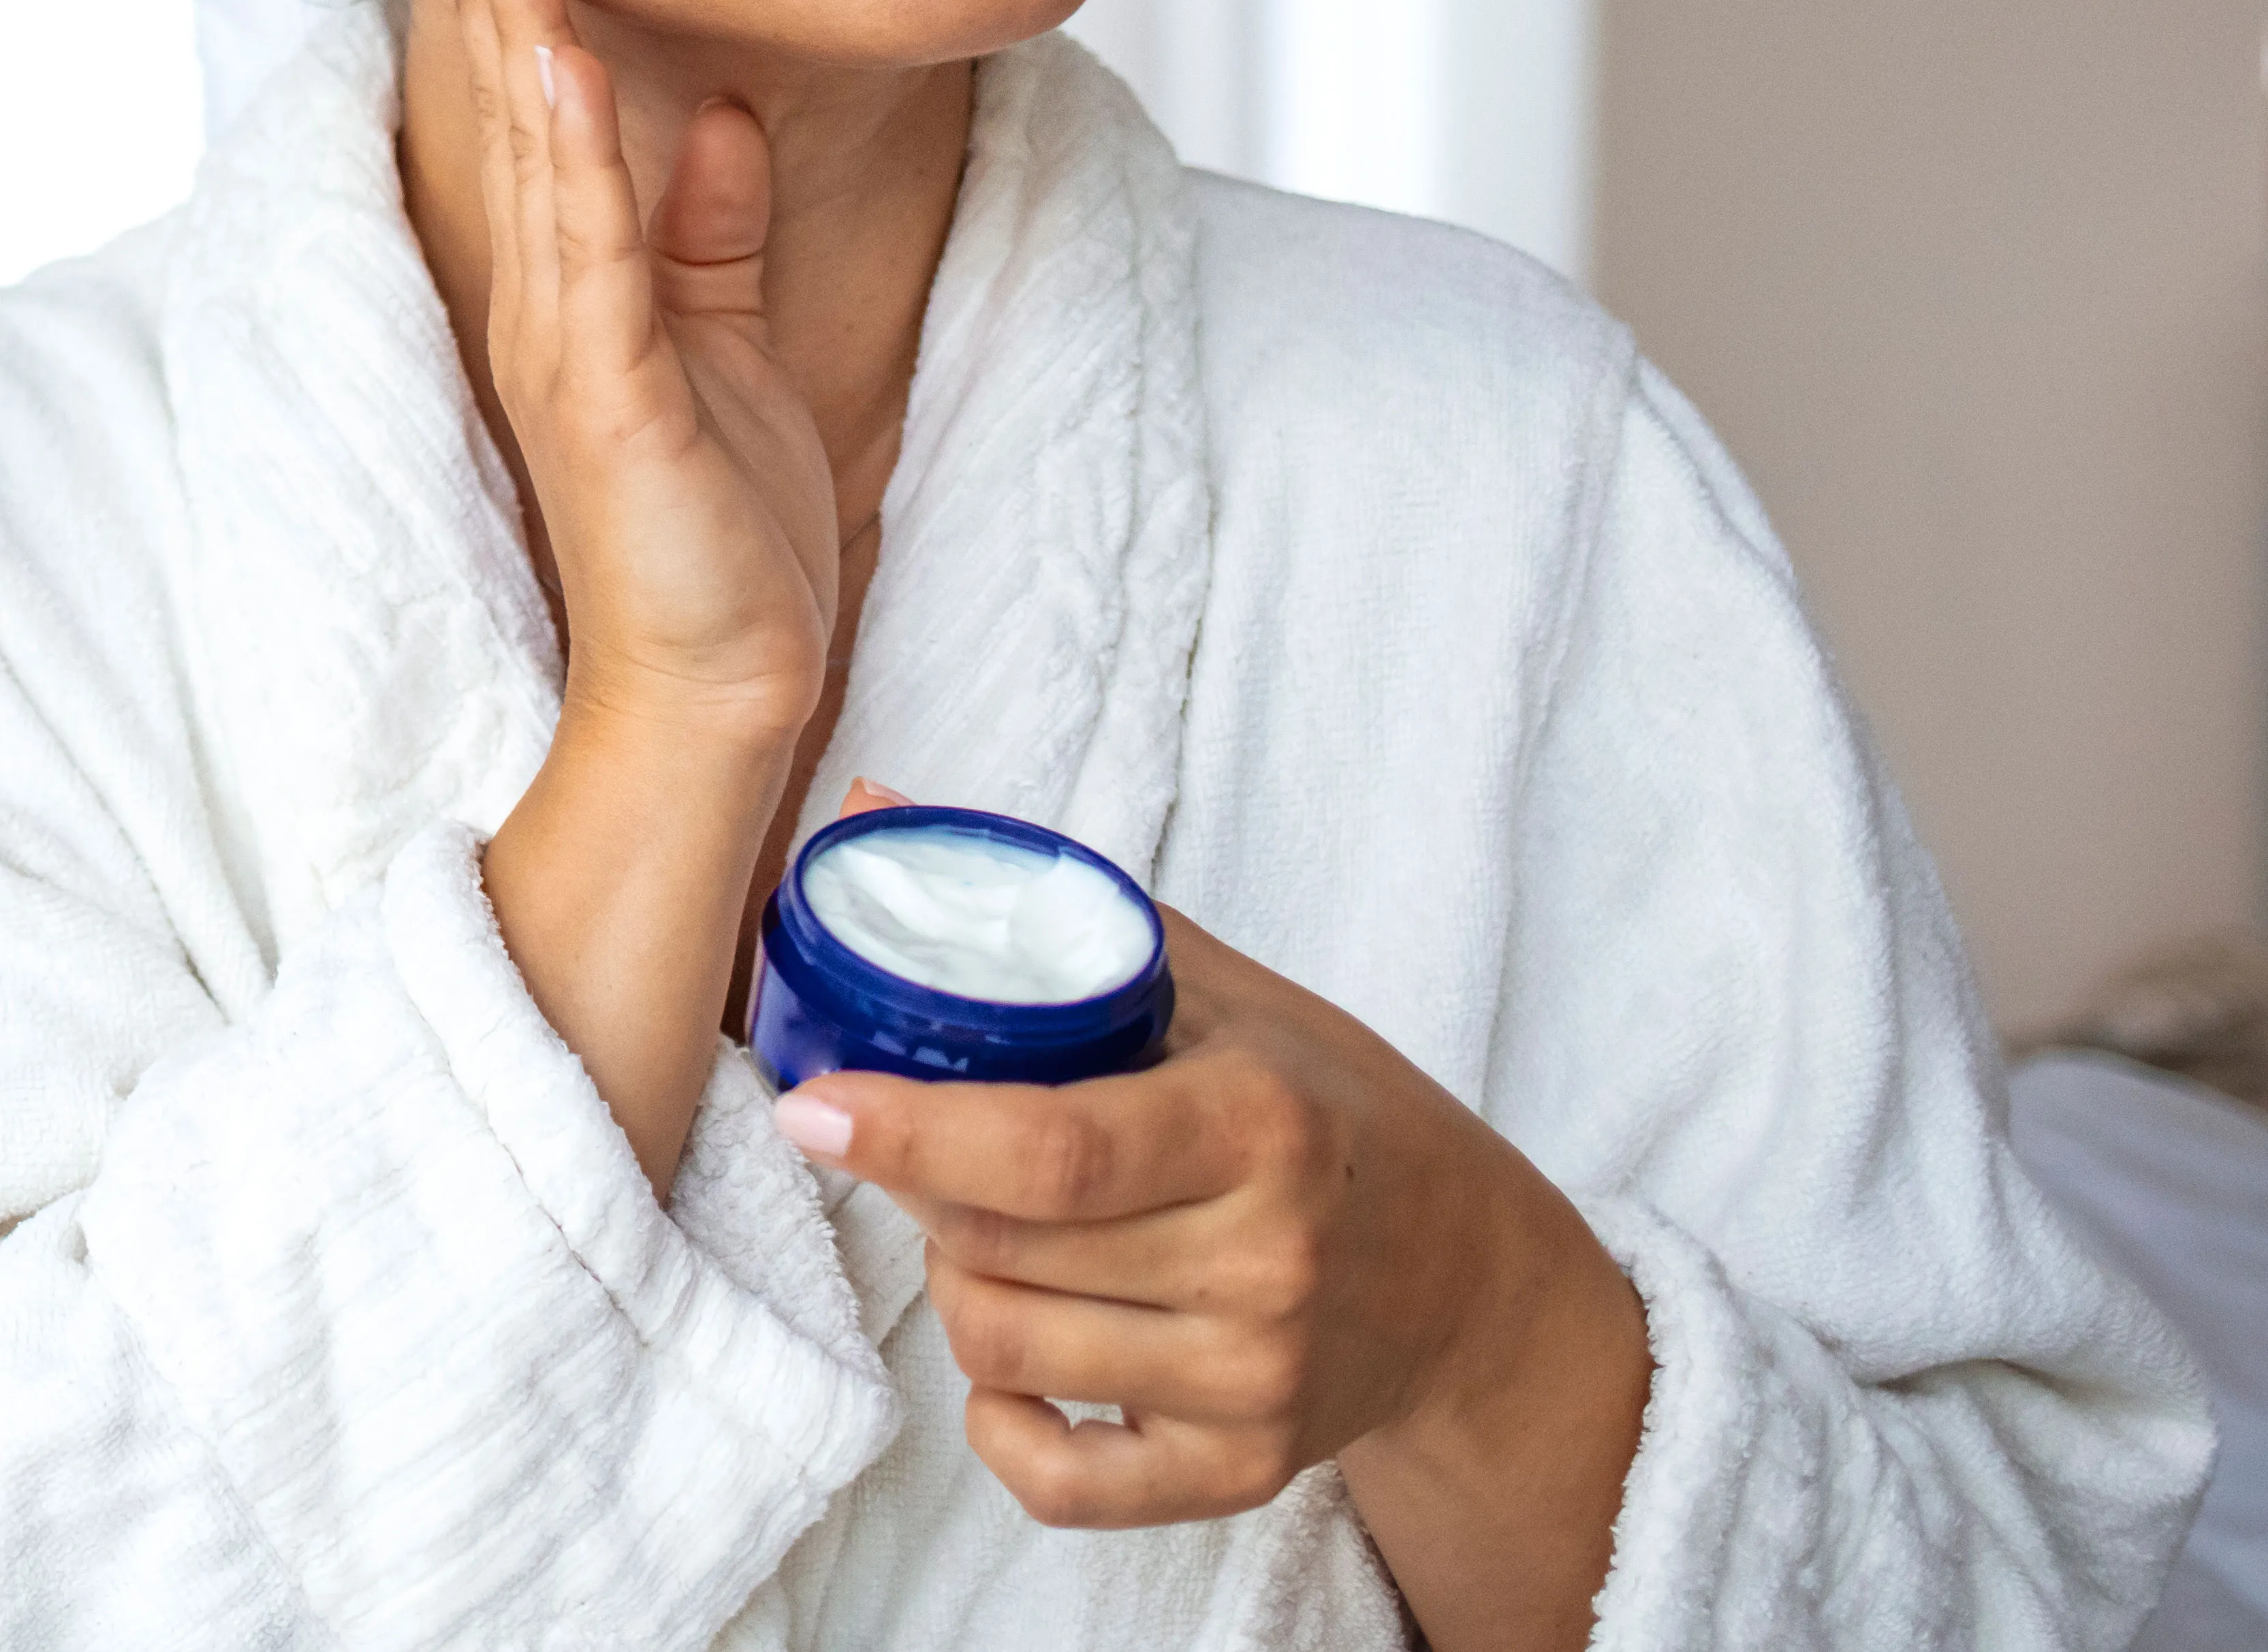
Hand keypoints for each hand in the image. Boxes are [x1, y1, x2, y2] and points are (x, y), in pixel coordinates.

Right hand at [426, 0, 840, 740]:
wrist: (719, 685)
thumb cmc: (719, 535)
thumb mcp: (728, 348)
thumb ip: (711, 234)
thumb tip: (714, 115)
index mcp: (569, 287)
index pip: (530, 110)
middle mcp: (544, 303)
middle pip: (505, 109)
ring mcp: (567, 347)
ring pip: (534, 156)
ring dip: (511, 28)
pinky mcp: (611, 396)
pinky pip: (593, 252)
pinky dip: (576, 153)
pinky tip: (562, 63)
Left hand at [775, 908, 1649, 1648]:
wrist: (1470, 1274)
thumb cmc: (1322, 1107)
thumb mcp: (1220, 990)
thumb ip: (1053, 910)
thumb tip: (868, 802)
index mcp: (1258, 1126)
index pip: (1049, 1151)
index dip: (911, 1132)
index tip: (813, 1107)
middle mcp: (1265, 1264)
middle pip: (999, 1249)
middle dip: (928, 1193)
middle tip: (942, 1149)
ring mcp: (1257, 1382)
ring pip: (1002, 1347)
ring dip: (960, 1285)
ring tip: (1005, 1234)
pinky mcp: (1243, 1472)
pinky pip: (1056, 1481)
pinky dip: (1005, 1422)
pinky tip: (1024, 1358)